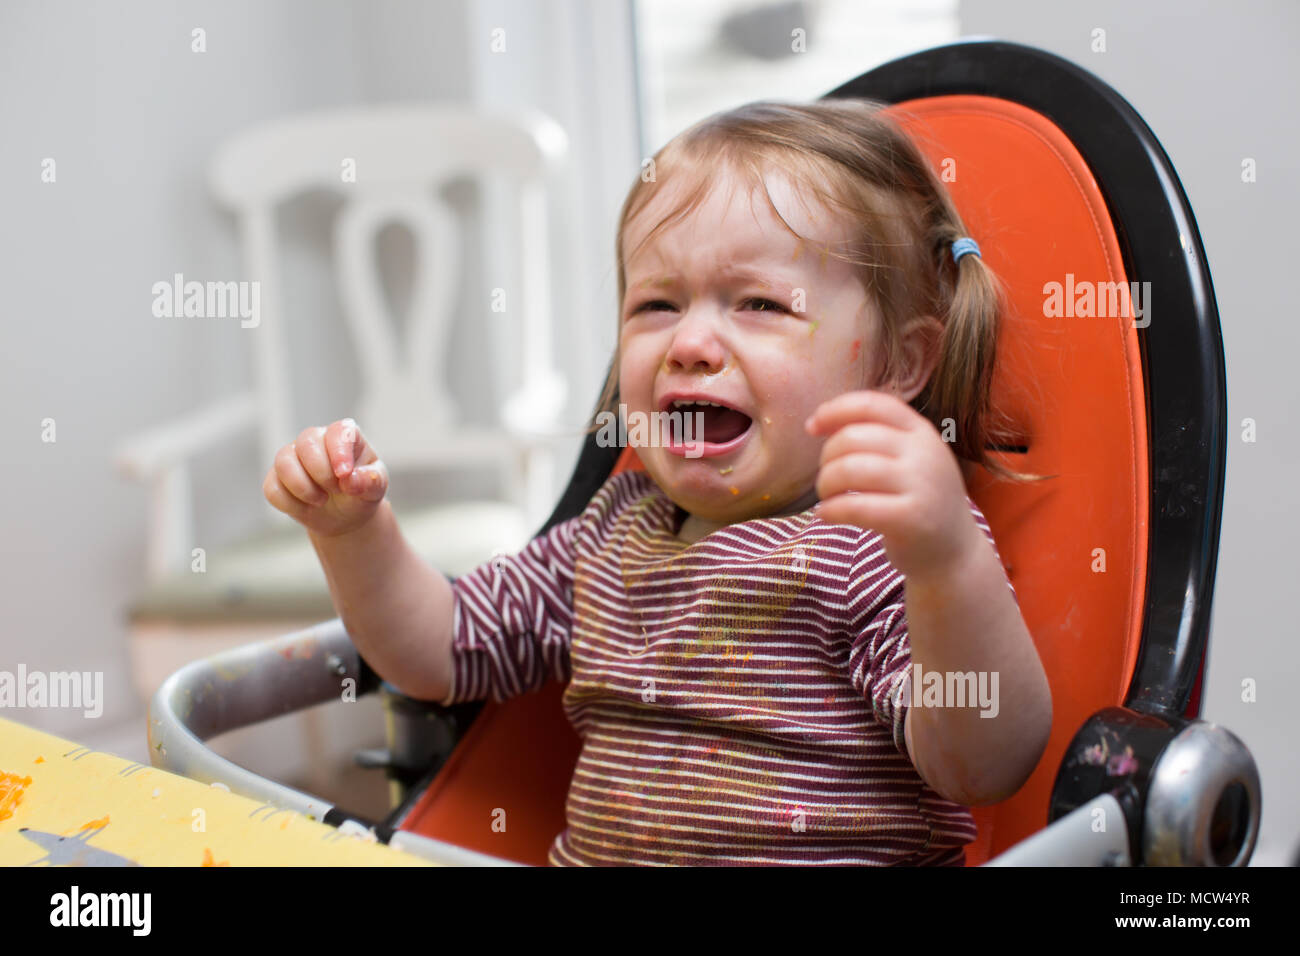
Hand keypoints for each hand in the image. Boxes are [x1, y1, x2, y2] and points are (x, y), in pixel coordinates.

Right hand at [263, 418, 389, 537]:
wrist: (346, 516)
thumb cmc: (361, 493)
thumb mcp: (375, 489)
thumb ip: (371, 482)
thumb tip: (351, 480)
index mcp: (344, 436)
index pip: (337, 431)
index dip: (338, 452)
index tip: (344, 475)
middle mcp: (316, 440)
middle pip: (306, 442)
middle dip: (321, 472)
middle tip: (336, 490)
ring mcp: (293, 457)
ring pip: (283, 461)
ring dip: (303, 487)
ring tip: (321, 500)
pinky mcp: (276, 478)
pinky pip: (272, 488)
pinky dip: (290, 504)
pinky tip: (307, 508)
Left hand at [804, 390, 982, 577]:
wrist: (954, 552)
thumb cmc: (917, 502)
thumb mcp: (909, 460)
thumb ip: (877, 438)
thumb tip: (819, 422)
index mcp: (921, 432)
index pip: (873, 404)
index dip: (836, 410)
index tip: (812, 427)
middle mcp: (924, 453)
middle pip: (854, 437)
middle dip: (826, 457)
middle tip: (826, 478)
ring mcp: (920, 485)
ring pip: (850, 469)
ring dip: (826, 483)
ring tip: (826, 497)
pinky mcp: (910, 519)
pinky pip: (854, 506)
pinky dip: (830, 510)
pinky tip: (826, 515)